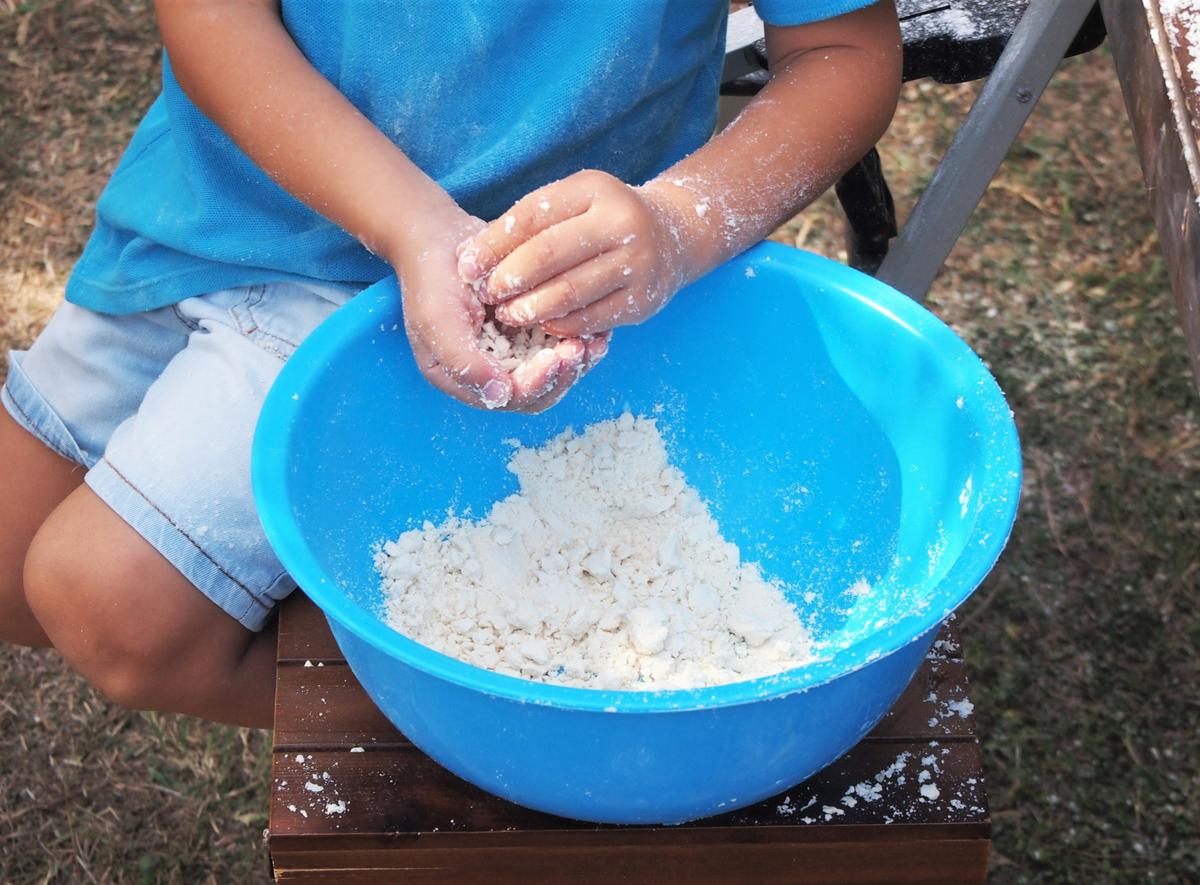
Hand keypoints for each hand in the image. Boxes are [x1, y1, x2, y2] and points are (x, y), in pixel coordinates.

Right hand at [391, 209, 601, 412]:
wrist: (437, 236)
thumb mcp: (438, 319)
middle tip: (582, 348)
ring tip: (595, 341)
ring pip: (554, 371)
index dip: (536, 384)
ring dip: (577, 361)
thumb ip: (464, 362)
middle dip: (563, 374)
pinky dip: (579, 338)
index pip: (511, 398)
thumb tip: (499, 396)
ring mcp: (513, 351)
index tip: (555, 358)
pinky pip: (559, 343)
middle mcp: (492, 372)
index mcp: (466, 380)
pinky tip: (596, 327)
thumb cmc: (432, 278)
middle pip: (538, 392)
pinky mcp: (530, 329)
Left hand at [455, 170, 688, 337]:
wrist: (674, 237)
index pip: (533, 216)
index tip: (467, 266)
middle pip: (549, 254)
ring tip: (509, 315)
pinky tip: (543, 325)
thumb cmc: (603, 221)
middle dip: (510, 278)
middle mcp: (621, 221)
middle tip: (488, 295)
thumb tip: (471, 256)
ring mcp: (638, 262)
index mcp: (594, 189)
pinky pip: (592, 319)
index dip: (494, 244)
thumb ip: (529, 224)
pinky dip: (562, 325)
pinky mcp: (644, 300)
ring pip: (570, 291)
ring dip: (532, 307)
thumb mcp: (572, 204)